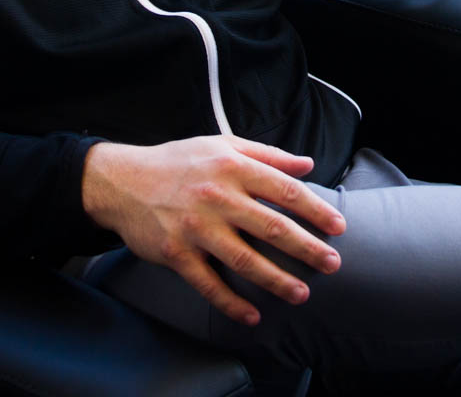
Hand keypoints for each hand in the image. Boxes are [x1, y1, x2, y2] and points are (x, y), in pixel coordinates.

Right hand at [81, 136, 345, 325]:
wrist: (122, 181)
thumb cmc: (178, 162)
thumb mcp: (222, 145)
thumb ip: (267, 155)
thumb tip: (307, 164)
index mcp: (233, 167)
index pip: (284, 190)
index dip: (315, 209)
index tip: (338, 227)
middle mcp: (217, 197)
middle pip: (271, 227)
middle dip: (306, 248)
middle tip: (332, 263)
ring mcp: (196, 228)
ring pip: (244, 259)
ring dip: (276, 280)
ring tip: (301, 293)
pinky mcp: (176, 253)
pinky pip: (208, 283)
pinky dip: (231, 302)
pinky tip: (252, 315)